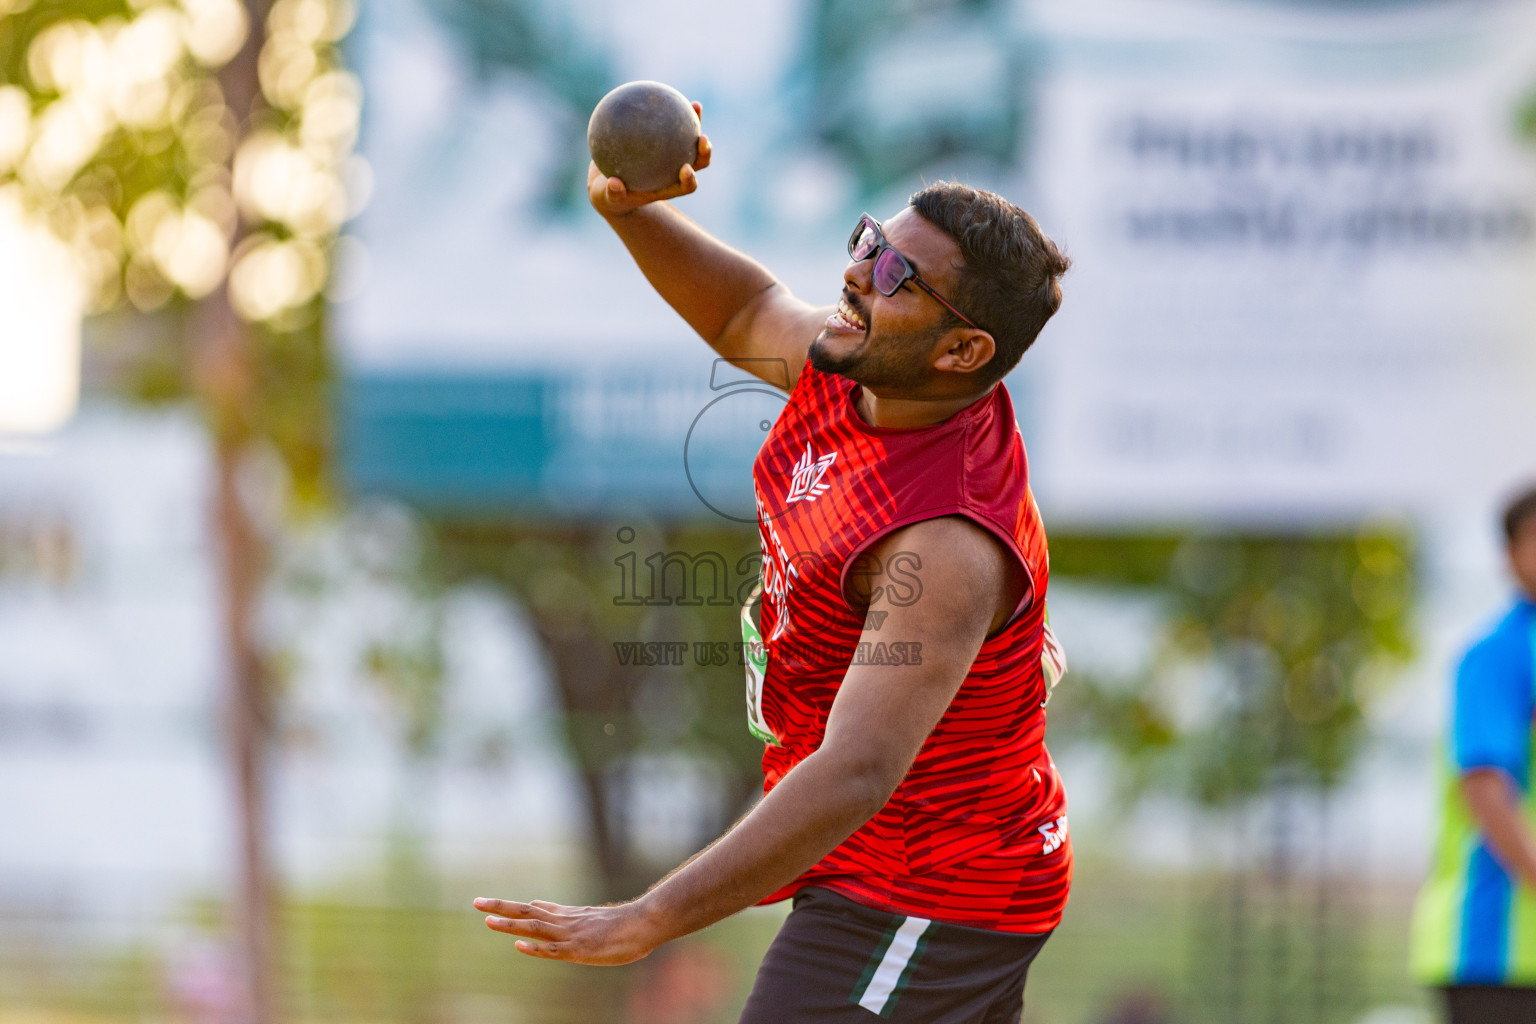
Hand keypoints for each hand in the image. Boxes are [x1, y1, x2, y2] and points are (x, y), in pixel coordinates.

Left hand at [474, 896, 661, 965]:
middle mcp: (564, 922)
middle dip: (500, 907)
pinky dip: (535, 948)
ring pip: (534, 928)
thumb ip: (575, 918)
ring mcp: (570, 935)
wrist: (644, 923)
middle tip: (476, 902)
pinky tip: (519, 946)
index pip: (535, 909)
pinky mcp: (579, 950)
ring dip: (510, 925)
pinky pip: (553, 949)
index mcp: (568, 916)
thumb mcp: (594, 918)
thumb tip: (561, 913)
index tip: (490, 904)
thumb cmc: (624, 924)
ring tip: (487, 920)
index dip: (511, 907)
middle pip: (527, 912)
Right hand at [587, 101, 712, 217]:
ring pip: (689, 140)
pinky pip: (669, 122)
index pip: (686, 186)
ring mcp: (672, 155)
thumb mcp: (607, 198)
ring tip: (696, 106)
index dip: (690, 179)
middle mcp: (675, 171)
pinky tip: (664, 93)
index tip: (686, 169)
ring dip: (696, 123)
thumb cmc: (611, 196)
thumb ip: (612, 194)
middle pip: (697, 162)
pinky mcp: (664, 140)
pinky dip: (670, 109)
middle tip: (702, 139)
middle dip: (704, 152)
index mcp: (668, 187)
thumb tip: (614, 185)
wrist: (611, 186)